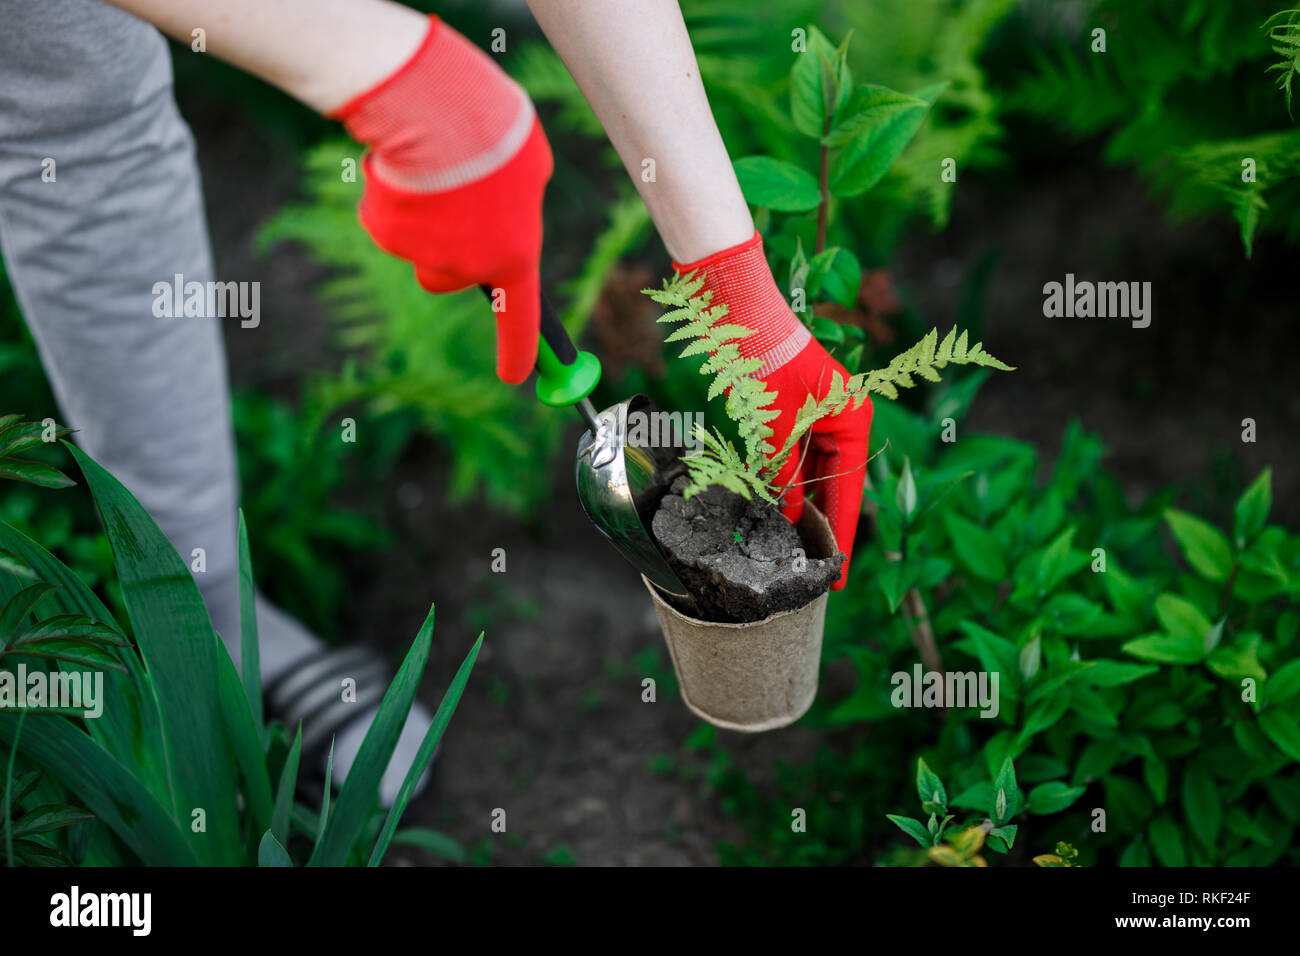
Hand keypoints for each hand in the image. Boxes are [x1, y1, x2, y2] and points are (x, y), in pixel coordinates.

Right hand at [331, 15, 551, 384]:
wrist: (435, 108)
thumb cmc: (494, 129)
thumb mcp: (532, 165)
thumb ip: (522, 200)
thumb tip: (506, 208)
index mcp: (515, 258)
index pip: (520, 322)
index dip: (519, 353)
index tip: (517, 376)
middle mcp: (468, 269)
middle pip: (449, 278)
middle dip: (449, 249)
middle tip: (455, 199)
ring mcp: (421, 255)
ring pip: (416, 245)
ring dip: (422, 215)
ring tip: (434, 164)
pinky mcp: (382, 231)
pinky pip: (387, 218)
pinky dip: (393, 193)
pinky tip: (403, 161)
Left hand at [763, 339, 871, 589]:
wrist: (742, 314)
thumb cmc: (766, 366)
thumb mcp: (775, 430)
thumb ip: (784, 476)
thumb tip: (790, 516)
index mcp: (854, 421)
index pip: (850, 489)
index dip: (840, 532)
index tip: (836, 575)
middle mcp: (845, 418)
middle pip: (834, 480)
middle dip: (817, 516)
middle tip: (807, 561)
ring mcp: (823, 412)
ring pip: (812, 467)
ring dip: (797, 496)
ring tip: (786, 537)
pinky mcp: (799, 408)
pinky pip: (796, 451)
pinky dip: (785, 473)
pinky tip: (772, 501)